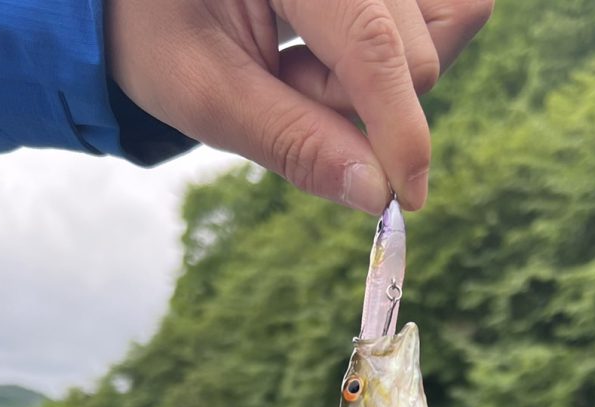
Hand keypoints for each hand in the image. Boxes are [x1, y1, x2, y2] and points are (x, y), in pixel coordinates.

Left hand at [105, 0, 492, 212]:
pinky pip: (437, 12)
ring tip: (302, 62)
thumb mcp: (205, 93)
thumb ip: (294, 143)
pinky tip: (333, 48)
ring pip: (439, 28)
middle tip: (285, 85)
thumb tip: (378, 194)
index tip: (406, 199)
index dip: (398, 129)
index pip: (372, 42)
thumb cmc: (156, 28)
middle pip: (414, 48)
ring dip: (377, 77)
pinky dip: (392, 54)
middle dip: (358, 100)